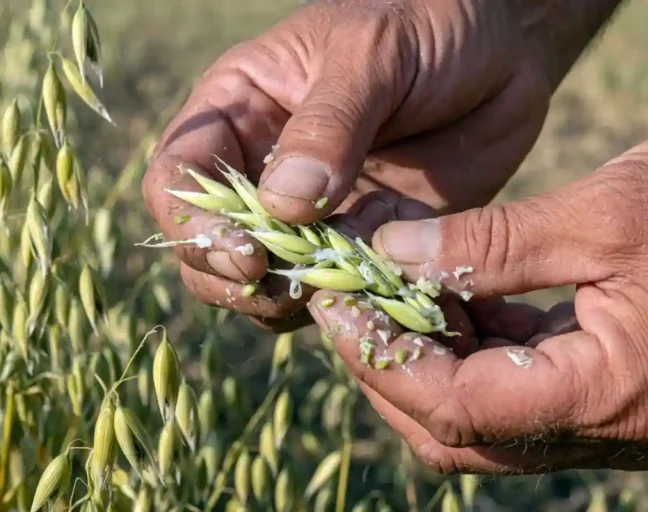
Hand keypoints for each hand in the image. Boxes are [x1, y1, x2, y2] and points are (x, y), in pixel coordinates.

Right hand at [141, 0, 616, 329]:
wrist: (501, 50)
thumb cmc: (425, 23)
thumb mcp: (372, 53)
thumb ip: (327, 125)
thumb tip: (281, 207)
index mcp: (237, 113)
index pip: (176, 179)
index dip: (195, 225)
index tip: (247, 254)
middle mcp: (259, 171)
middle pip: (207, 248)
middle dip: (235, 280)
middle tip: (291, 290)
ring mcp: (308, 215)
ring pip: (266, 283)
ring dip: (293, 301)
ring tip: (346, 290)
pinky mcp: (358, 242)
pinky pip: (336, 291)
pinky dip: (353, 304)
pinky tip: (385, 292)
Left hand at [307, 141, 647, 473]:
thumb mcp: (606, 216)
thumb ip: (492, 243)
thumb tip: (391, 255)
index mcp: (597, 397)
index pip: (447, 405)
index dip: (375, 355)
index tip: (330, 300)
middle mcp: (591, 425)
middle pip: (447, 423)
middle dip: (384, 361)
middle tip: (347, 297)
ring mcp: (591, 414)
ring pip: (470, 408)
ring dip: (419, 351)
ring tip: (386, 287)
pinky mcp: (593, 388)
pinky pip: (506, 381)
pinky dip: (463, 342)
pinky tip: (447, 291)